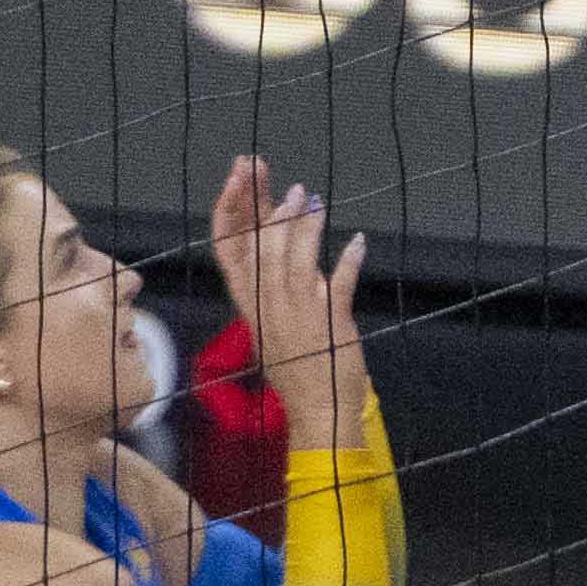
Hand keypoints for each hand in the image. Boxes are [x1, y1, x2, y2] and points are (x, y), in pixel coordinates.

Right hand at [207, 156, 369, 449]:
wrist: (318, 410)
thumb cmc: (299, 365)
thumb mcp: (276, 321)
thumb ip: (280, 281)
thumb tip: (288, 239)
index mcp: (251, 305)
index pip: (229, 250)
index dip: (229, 211)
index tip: (236, 178)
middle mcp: (268, 306)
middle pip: (260, 246)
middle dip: (266, 206)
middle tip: (275, 176)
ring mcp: (298, 314)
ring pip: (295, 259)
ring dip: (305, 227)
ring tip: (313, 200)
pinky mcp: (330, 324)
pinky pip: (340, 285)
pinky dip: (349, 261)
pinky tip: (357, 241)